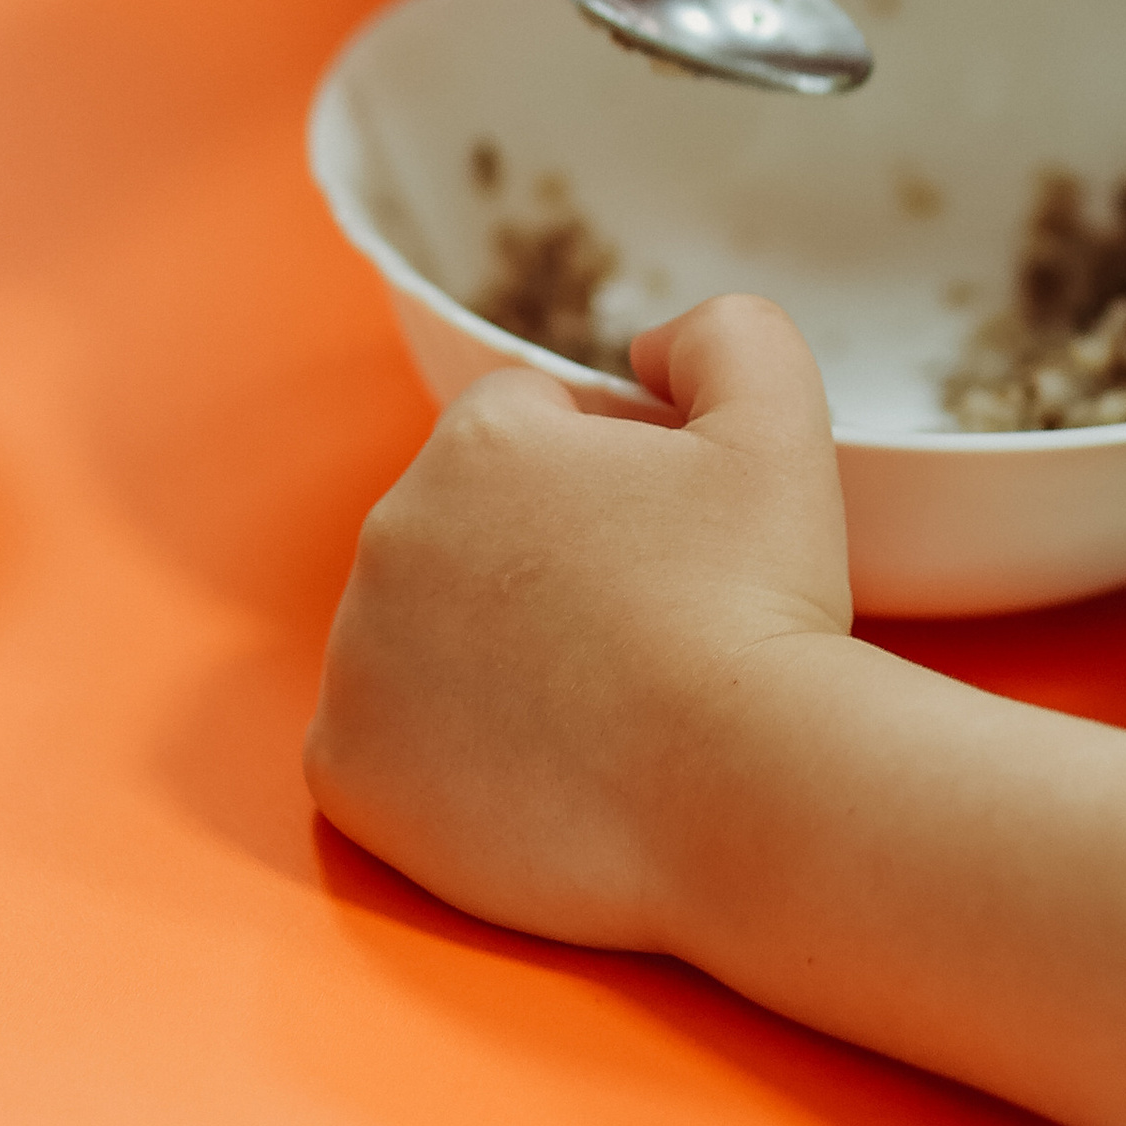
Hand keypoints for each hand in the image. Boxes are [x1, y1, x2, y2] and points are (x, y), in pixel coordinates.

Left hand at [304, 299, 852, 948]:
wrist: (745, 793)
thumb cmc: (760, 604)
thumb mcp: (778, 417)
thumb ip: (722, 331)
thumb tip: (648, 346)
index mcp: (475, 444)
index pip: (528, 421)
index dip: (612, 468)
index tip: (669, 539)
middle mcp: (387, 540)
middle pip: (467, 525)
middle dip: (539, 557)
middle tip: (642, 623)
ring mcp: (355, 665)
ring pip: (424, 630)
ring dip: (491, 649)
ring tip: (598, 703)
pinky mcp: (347, 773)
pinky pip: (387, 742)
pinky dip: (448, 754)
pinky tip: (539, 768)